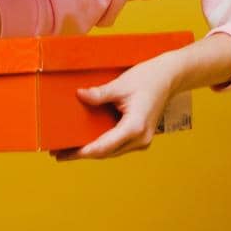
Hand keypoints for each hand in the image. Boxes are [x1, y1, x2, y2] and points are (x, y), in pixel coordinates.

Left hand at [52, 55, 179, 161]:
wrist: (170, 77)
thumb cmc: (149, 78)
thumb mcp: (121, 84)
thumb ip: (100, 94)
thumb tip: (80, 96)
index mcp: (135, 127)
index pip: (104, 146)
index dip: (83, 152)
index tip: (65, 153)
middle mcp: (140, 139)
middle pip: (106, 153)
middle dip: (83, 154)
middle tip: (59, 153)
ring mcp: (142, 140)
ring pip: (112, 151)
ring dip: (92, 151)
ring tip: (69, 149)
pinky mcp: (141, 137)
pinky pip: (118, 145)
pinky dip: (103, 144)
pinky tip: (88, 141)